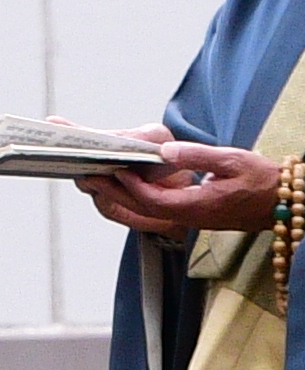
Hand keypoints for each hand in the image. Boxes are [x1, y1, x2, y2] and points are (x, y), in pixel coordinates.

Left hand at [87, 137, 284, 237]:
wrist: (283, 202)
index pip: (153, 200)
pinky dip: (136, 196)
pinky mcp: (191, 214)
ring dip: (119, 195)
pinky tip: (124, 181)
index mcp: (198, 207)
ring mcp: (189, 218)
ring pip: (146, 211)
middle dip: (113, 192)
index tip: (113, 168)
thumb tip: (165, 151)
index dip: (130, 185)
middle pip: (141, 208)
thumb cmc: (262, 180)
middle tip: (87, 174)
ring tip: (95, 176)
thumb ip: (197, 156)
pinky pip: (156, 209)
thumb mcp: (233, 160)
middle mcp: (189, 217)